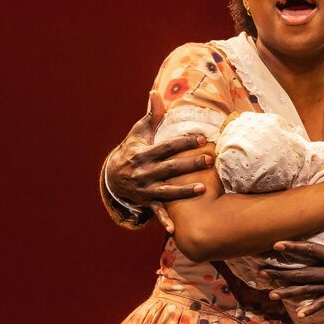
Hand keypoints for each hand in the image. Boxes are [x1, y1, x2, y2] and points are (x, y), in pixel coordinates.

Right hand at [106, 90, 216, 232]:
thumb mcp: (138, 133)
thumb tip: (155, 92)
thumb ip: (151, 115)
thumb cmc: (131, 150)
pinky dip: (164, 221)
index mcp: (144, 153)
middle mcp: (144, 172)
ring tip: (203, 189)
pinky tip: (174, 231)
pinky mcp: (146, 202)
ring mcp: (145, 189)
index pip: (167, 146)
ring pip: (167, 190)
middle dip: (190, 164)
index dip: (185, 142)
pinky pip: (156, 212)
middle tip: (211, 159)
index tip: (202, 138)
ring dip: (184, 191)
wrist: (113, 176)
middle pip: (170, 167)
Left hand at [259, 202, 323, 312]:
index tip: (276, 245)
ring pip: (312, 290)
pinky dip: (314, 308)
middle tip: (262, 273)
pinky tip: (301, 314)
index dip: (293, 248)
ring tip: (272, 294)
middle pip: (304, 274)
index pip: (312, 252)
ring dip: (291, 292)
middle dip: (282, 274)